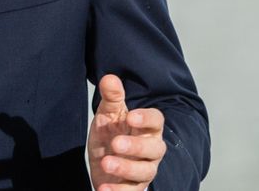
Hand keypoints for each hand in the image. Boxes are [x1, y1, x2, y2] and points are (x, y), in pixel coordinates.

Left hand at [87, 74, 165, 190]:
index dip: (146, 118)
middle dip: (136, 146)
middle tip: (116, 143)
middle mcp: (150, 150)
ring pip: (145, 172)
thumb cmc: (111, 134)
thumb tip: (109, 78)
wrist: (102, 161)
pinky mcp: (132, 188)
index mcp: (146, 128)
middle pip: (155, 148)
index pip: (156, 121)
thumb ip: (111, 98)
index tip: (130, 116)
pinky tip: (104, 188)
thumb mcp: (108, 115)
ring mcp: (143, 170)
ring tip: (106, 163)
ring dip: (126, 169)